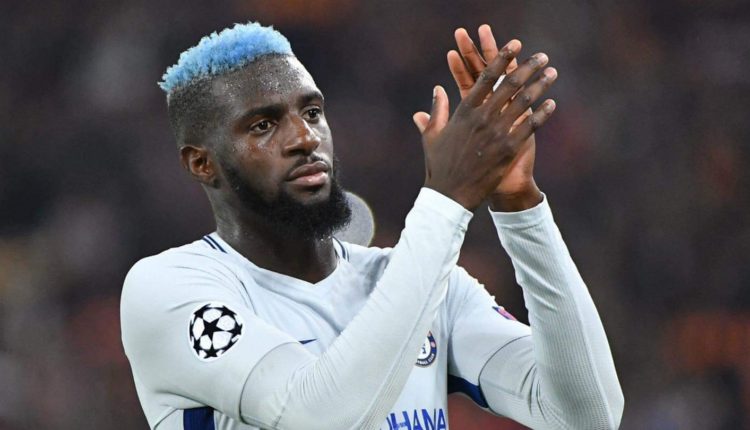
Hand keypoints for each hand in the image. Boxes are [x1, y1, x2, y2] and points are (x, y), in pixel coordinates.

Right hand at [413, 41, 556, 210]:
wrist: (449, 196)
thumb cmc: (439, 166)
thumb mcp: (433, 135)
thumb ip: (436, 110)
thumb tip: (438, 90)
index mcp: (464, 111)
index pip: (486, 77)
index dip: (501, 58)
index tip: (514, 45)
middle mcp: (482, 118)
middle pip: (509, 85)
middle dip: (528, 67)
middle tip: (542, 56)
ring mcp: (496, 133)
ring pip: (524, 103)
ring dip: (540, 85)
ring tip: (552, 72)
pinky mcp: (508, 150)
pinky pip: (530, 126)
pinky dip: (543, 113)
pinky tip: (553, 103)